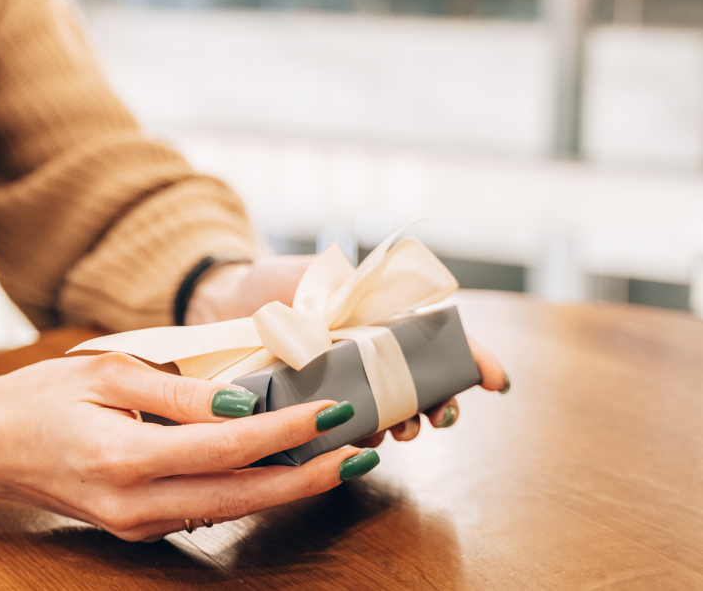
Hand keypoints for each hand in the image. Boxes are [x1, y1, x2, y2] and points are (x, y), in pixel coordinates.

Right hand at [0, 353, 379, 540]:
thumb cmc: (35, 398)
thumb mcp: (102, 373)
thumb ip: (174, 391)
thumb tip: (241, 402)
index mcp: (124, 458)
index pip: (225, 449)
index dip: (284, 433)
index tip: (331, 412)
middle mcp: (134, 505)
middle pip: (240, 498)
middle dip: (306, 477)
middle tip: (361, 452)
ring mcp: (134, 524)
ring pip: (227, 512)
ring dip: (284, 490)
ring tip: (335, 462)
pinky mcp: (134, 527)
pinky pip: (202, 513)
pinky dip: (245, 494)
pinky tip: (275, 471)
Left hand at [185, 255, 509, 445]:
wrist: (224, 299)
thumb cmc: (277, 282)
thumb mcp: (324, 278)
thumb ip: (358, 295)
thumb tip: (393, 317)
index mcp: (385, 318)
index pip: (444, 340)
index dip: (475, 359)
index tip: (496, 382)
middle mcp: (372, 353)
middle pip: (426, 385)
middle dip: (442, 405)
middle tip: (438, 418)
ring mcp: (346, 380)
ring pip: (391, 412)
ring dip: (402, 426)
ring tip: (397, 433)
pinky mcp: (315, 404)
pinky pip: (346, 428)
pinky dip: (359, 438)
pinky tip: (358, 442)